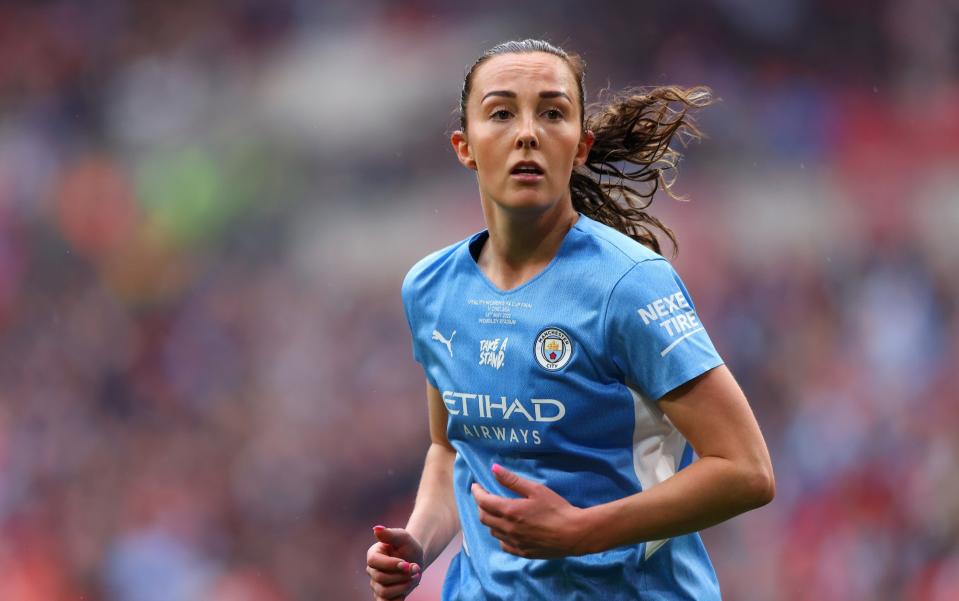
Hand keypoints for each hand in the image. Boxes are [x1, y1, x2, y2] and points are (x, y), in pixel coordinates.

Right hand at [365, 526, 423, 600]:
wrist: (415, 559)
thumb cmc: (408, 546)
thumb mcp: (403, 537)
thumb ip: (390, 534)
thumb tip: (376, 528)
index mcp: (373, 554)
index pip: (374, 562)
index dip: (391, 564)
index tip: (407, 564)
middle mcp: (372, 570)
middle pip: (381, 578)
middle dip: (401, 575)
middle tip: (416, 569)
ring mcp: (376, 585)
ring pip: (384, 592)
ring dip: (403, 586)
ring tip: (415, 577)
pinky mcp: (383, 596)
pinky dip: (398, 599)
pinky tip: (406, 589)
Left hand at [471, 464, 586, 558]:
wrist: (574, 534)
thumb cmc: (557, 508)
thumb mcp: (535, 489)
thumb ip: (512, 480)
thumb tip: (493, 468)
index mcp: (510, 511)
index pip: (483, 502)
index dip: (476, 492)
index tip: (475, 486)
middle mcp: (508, 529)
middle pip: (484, 517)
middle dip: (480, 505)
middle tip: (484, 496)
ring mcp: (514, 543)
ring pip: (492, 532)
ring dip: (490, 520)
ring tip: (495, 511)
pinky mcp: (522, 552)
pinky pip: (503, 544)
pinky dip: (500, 535)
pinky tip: (507, 530)